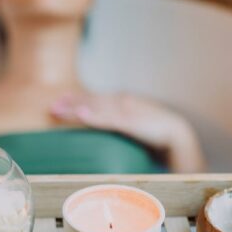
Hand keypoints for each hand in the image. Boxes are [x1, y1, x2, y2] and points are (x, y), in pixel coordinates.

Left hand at [49, 93, 204, 171]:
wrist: (179, 133)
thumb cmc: (156, 132)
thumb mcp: (134, 127)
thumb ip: (120, 126)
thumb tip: (107, 133)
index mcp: (123, 102)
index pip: (96, 98)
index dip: (78, 98)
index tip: (61, 99)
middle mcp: (123, 102)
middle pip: (92, 101)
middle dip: (71, 103)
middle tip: (52, 106)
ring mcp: (126, 110)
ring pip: (96, 108)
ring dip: (76, 108)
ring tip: (59, 110)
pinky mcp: (131, 122)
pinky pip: (109, 119)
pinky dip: (94, 117)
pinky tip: (81, 116)